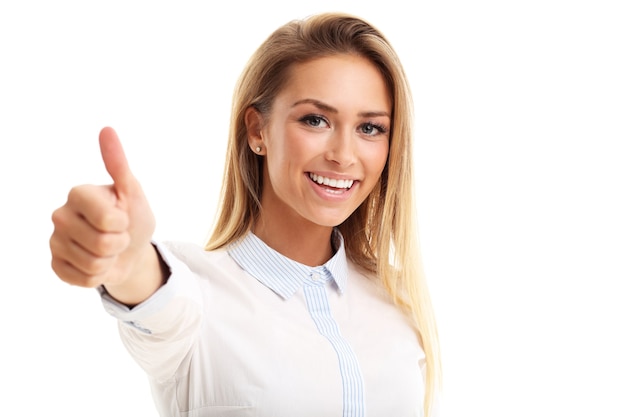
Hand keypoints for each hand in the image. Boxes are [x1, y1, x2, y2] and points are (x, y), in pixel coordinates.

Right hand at [50, 127, 156, 290]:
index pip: (108, 219)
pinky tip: (97, 264)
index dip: (124, 224)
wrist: (131, 250)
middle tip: (118, 236)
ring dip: (109, 261)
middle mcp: (60, 215)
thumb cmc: (133, 217)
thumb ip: (118, 164)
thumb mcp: (133, 192)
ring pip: (92, 264)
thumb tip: (107, 129)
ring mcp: (55, 241)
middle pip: (101, 243)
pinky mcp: (56, 265)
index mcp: (78, 193)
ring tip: (109, 250)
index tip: (123, 217)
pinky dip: (98, 276)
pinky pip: (82, 280)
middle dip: (119, 244)